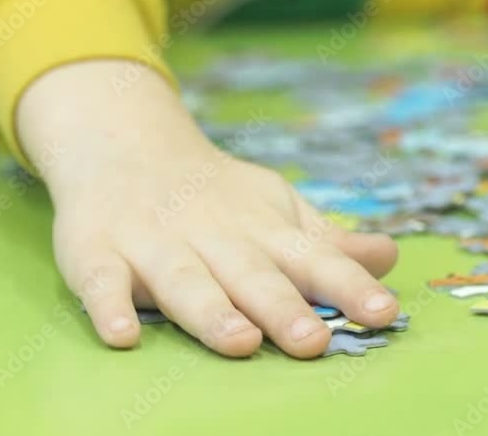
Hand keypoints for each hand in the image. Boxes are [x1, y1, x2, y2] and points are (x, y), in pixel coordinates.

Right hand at [17, 60, 398, 357]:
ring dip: (212, 312)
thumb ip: (327, 244)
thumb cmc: (218, 196)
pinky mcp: (97, 251)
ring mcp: (155, 243)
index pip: (314, 258)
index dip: (349, 285)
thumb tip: (389, 258)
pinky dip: (109, 306)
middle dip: (282, 307)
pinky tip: (123, 336)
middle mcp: (214, 235)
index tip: (383, 312)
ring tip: (240, 342)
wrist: (126, 146)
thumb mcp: (277, 209)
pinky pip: (101, 280)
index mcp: (263, 229)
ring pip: (185, 281)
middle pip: (251, 275)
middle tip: (313, 341)